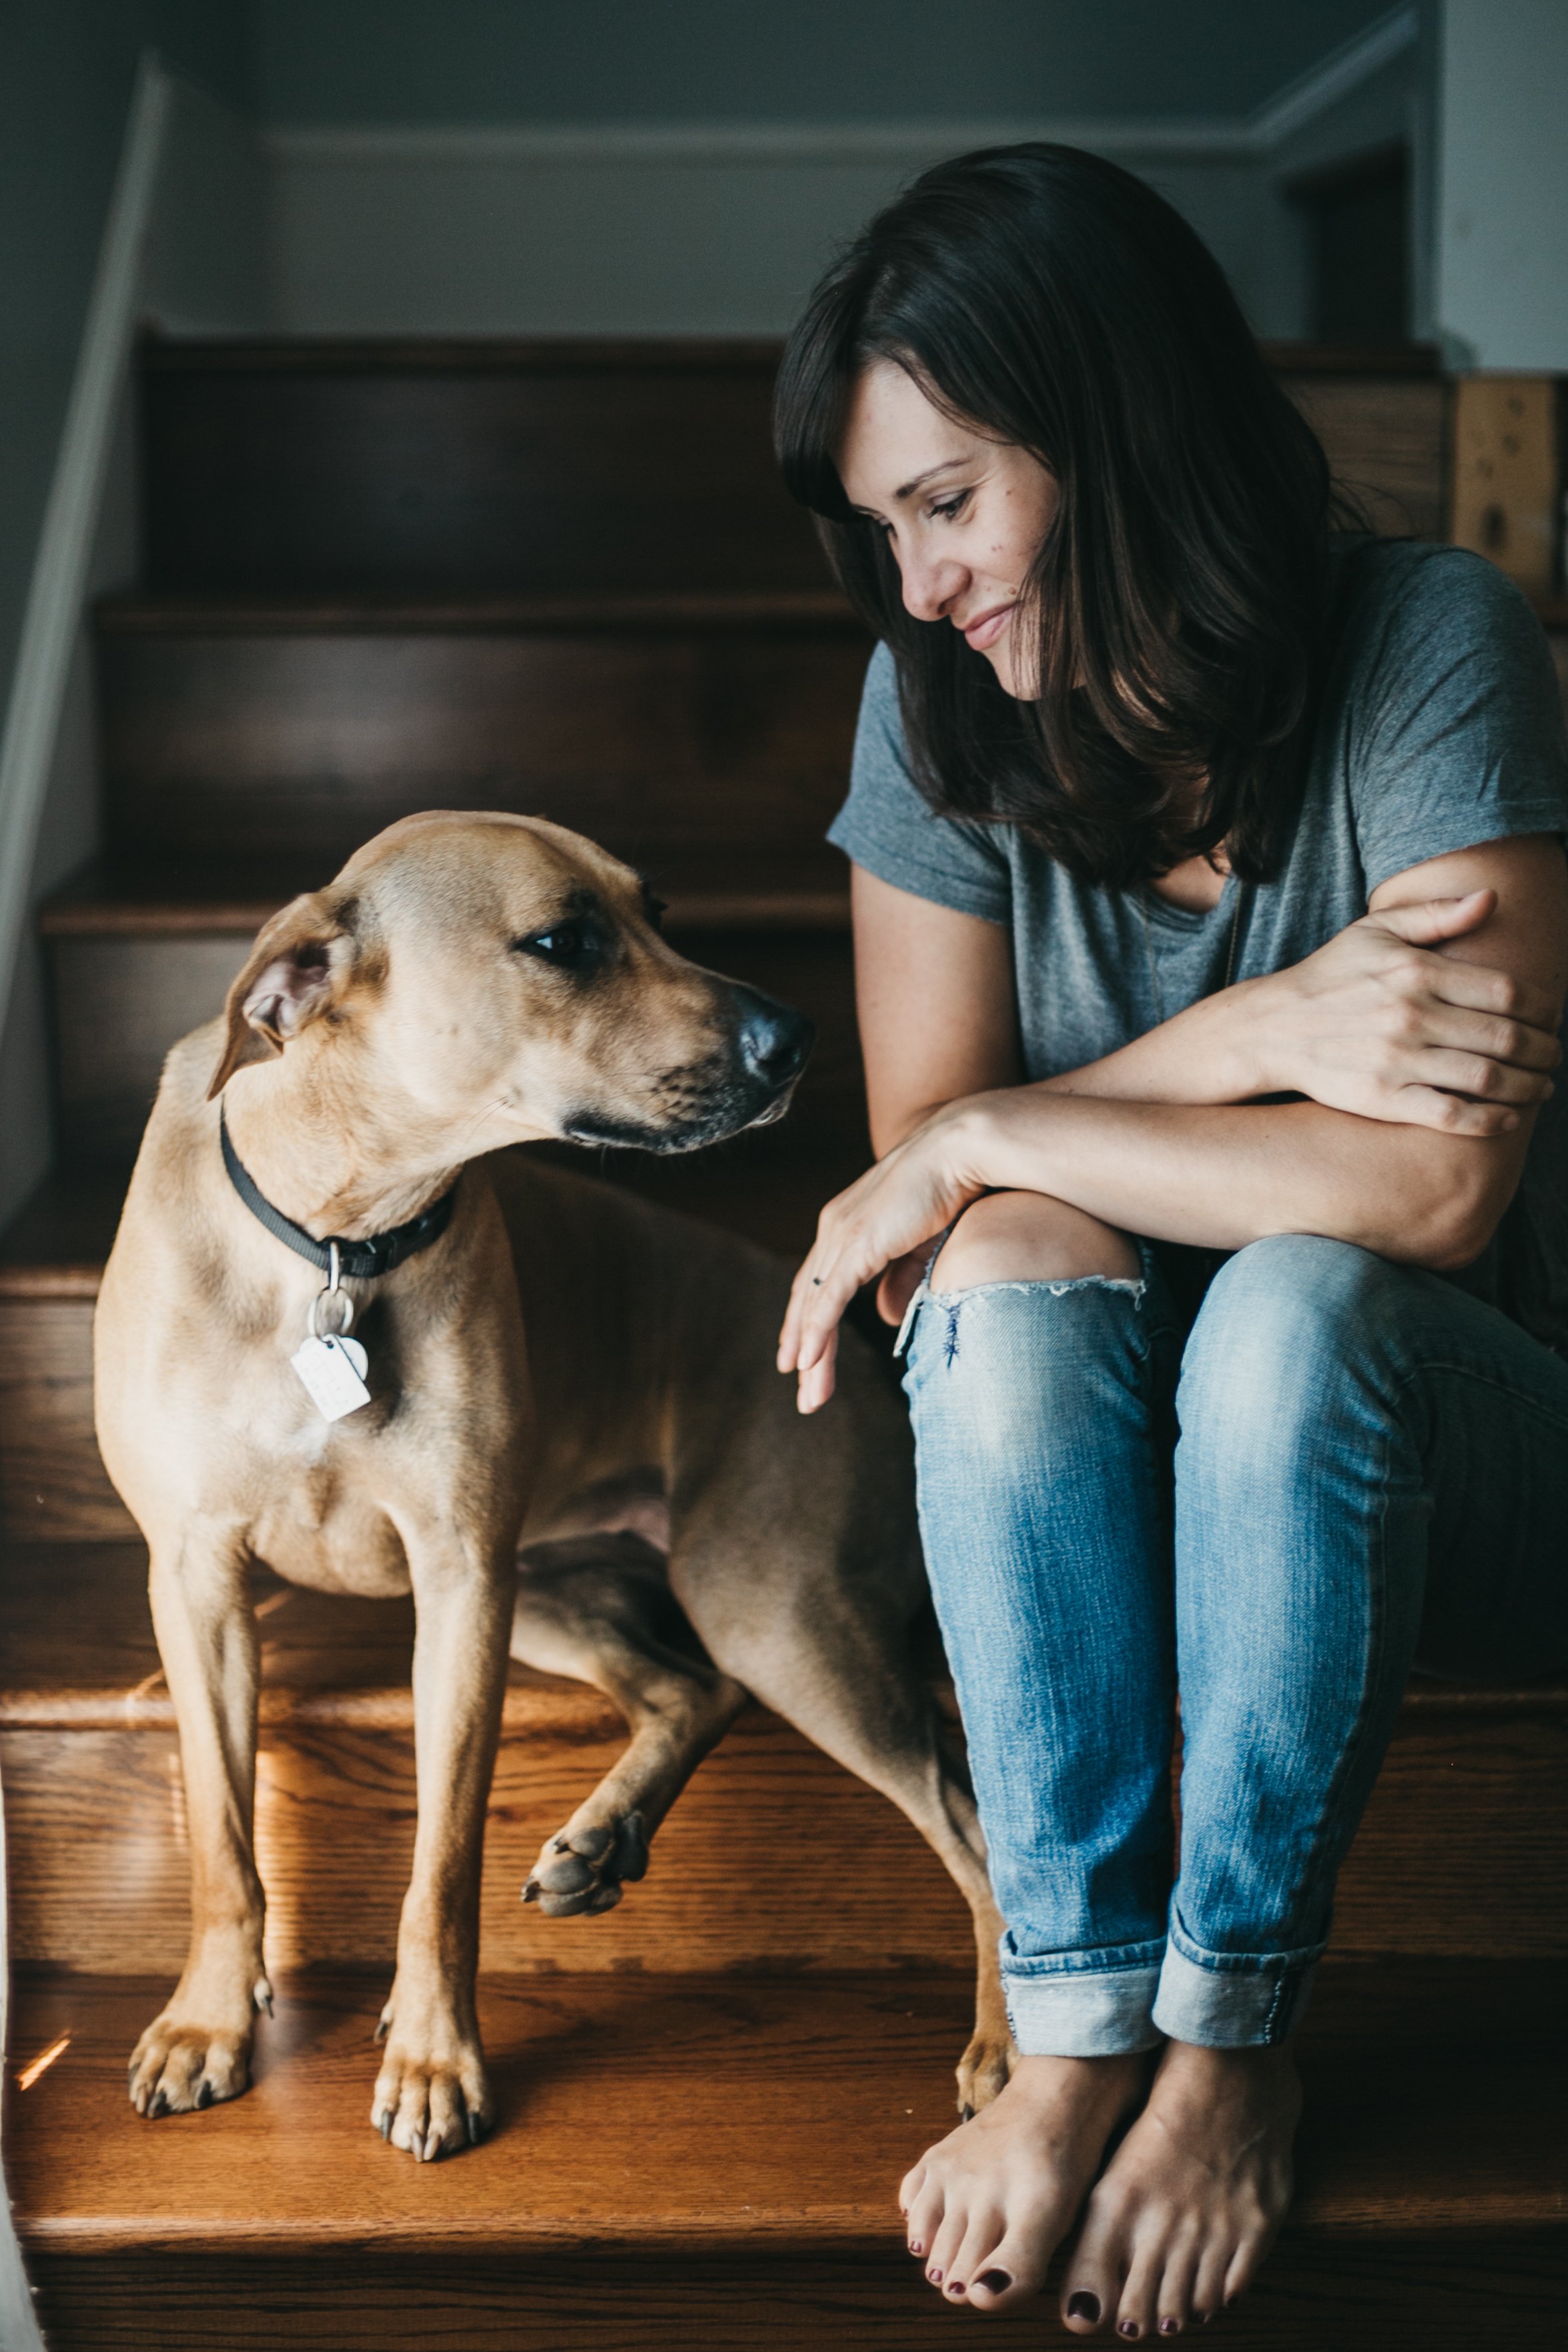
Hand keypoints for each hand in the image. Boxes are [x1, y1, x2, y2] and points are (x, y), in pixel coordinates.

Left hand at [778, 1103, 987, 1412]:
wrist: (960, 1151)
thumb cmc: (948, 1190)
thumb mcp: (919, 1246)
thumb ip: (900, 1281)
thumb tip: (887, 1319)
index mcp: (844, 1225)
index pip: (817, 1284)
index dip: (807, 1322)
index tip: (802, 1359)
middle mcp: (833, 1229)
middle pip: (808, 1300)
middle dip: (802, 1349)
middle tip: (802, 1392)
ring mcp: (841, 1235)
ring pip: (814, 1307)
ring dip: (810, 1355)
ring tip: (808, 1395)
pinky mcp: (856, 1244)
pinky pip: (828, 1299)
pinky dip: (816, 1333)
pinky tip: (809, 1363)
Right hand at [1246, 891, 1559, 1131]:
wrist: (1270, 1029)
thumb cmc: (1328, 977)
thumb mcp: (1376, 931)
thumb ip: (1436, 914)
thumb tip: (1492, 898)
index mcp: (1417, 972)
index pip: (1507, 991)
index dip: (1544, 1008)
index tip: (1553, 1017)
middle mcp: (1411, 1016)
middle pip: (1505, 1037)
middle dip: (1544, 1050)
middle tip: (1553, 1055)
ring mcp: (1397, 1061)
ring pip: (1487, 1078)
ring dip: (1528, 1086)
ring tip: (1541, 1087)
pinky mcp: (1383, 1099)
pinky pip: (1452, 1114)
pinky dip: (1490, 1120)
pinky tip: (1508, 1118)